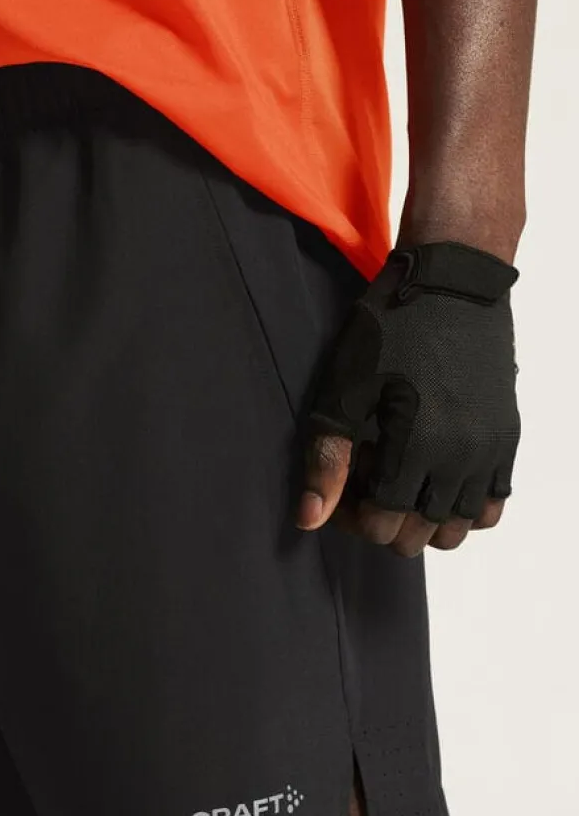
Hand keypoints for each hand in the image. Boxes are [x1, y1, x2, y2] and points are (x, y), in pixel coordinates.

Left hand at [297, 242, 519, 556]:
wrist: (453, 279)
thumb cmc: (389, 328)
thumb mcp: (344, 391)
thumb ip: (327, 460)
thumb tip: (309, 520)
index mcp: (418, 447)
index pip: (381, 527)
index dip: (352, 514)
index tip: (344, 477)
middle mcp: (461, 458)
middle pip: (417, 536)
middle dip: (384, 518)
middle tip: (369, 473)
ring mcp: (489, 451)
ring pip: (457, 529)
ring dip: (422, 516)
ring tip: (402, 473)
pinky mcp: (505, 438)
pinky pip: (492, 505)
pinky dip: (463, 505)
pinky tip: (433, 472)